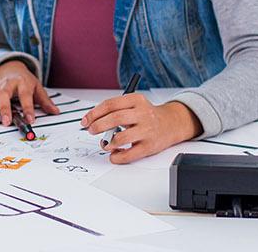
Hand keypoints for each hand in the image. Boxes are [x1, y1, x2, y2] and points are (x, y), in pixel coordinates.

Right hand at [0, 59, 59, 125]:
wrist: (9, 68)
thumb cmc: (24, 80)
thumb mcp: (36, 87)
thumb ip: (45, 100)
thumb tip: (55, 112)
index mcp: (22, 82)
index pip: (25, 96)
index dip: (28, 108)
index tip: (31, 120)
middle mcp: (7, 85)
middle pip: (4, 96)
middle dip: (5, 109)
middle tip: (7, 122)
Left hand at [81, 94, 200, 163]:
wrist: (171, 123)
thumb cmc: (146, 115)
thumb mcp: (133, 104)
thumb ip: (115, 110)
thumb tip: (92, 121)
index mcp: (136, 100)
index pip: (110, 104)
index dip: (94, 113)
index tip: (85, 121)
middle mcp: (142, 114)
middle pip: (115, 119)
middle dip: (98, 126)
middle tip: (92, 130)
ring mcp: (147, 130)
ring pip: (121, 138)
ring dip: (108, 143)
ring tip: (106, 144)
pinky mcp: (149, 146)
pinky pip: (130, 154)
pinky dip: (117, 156)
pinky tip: (114, 154)